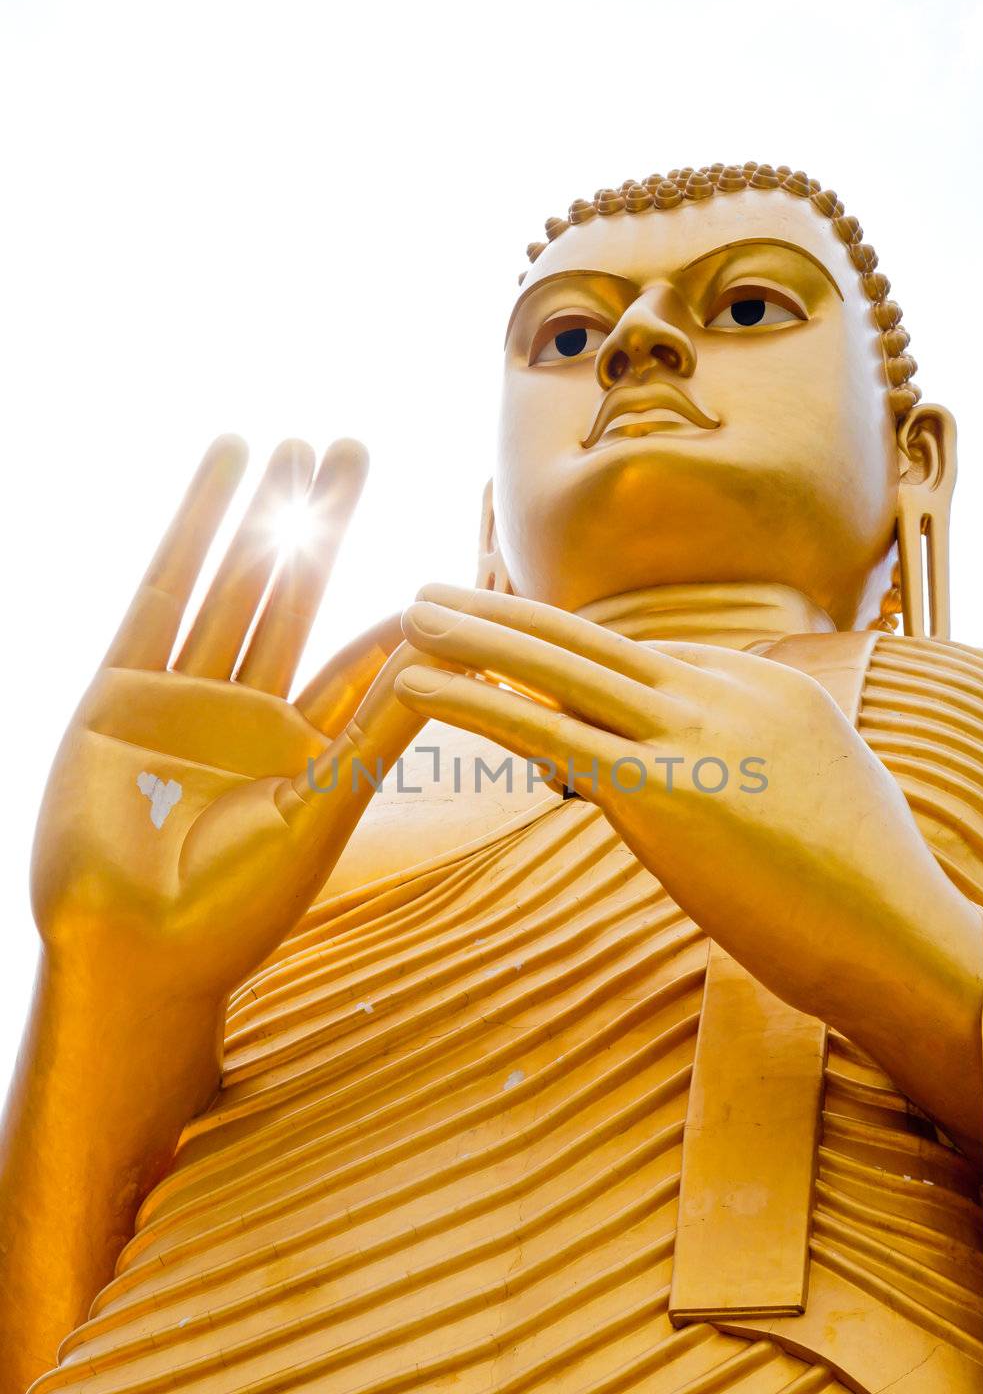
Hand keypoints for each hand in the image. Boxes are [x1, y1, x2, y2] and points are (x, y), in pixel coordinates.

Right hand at [32, 436, 423, 1006]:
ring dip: (260, 510)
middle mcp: (248, 713)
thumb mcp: (320, 812)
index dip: (392, 603)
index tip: (435, 551)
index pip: (359, 657)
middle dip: (321, 523)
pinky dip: (193, 527)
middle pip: (295, 593)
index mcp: (307, 749)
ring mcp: (184, 695)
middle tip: (353, 446)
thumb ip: (376, 731)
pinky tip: (222, 469)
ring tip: (291, 443)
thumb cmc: (236, 907)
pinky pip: (163, 589)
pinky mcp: (122, 686)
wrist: (132, 951)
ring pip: (233, 580)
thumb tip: (449, 661)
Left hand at [395, 584, 982, 1142]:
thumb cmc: (865, 887)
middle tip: (439, 590)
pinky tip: (416, 682)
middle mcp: (726, 691)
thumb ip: (754, 763)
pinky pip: (545, 730)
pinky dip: (473, 699)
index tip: (532, 702)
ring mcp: (693, 734)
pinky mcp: (659, 791)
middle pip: (593, 638)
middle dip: (508, 612)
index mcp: (767, 684)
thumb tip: (695, 774)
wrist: (901, 938)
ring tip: (410, 613)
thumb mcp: (817, 794)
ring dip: (475, 636)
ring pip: (560, 666)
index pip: (648, 667)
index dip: (580, 688)